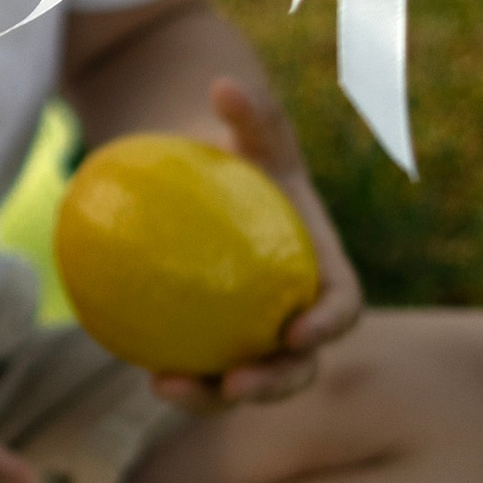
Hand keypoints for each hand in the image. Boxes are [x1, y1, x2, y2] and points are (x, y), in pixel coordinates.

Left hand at [146, 77, 365, 411]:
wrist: (201, 181)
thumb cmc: (237, 154)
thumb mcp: (250, 133)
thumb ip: (250, 114)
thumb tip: (224, 84)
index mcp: (322, 271)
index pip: (341, 306)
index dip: (328, 325)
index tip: (297, 332)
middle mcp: (293, 315)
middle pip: (299, 366)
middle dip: (274, 385)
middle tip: (235, 384)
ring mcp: (249, 338)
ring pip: (243, 384)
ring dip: (212, 398)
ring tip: (165, 387)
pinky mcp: (208, 348)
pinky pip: (197, 371)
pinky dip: (178, 379)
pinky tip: (141, 372)